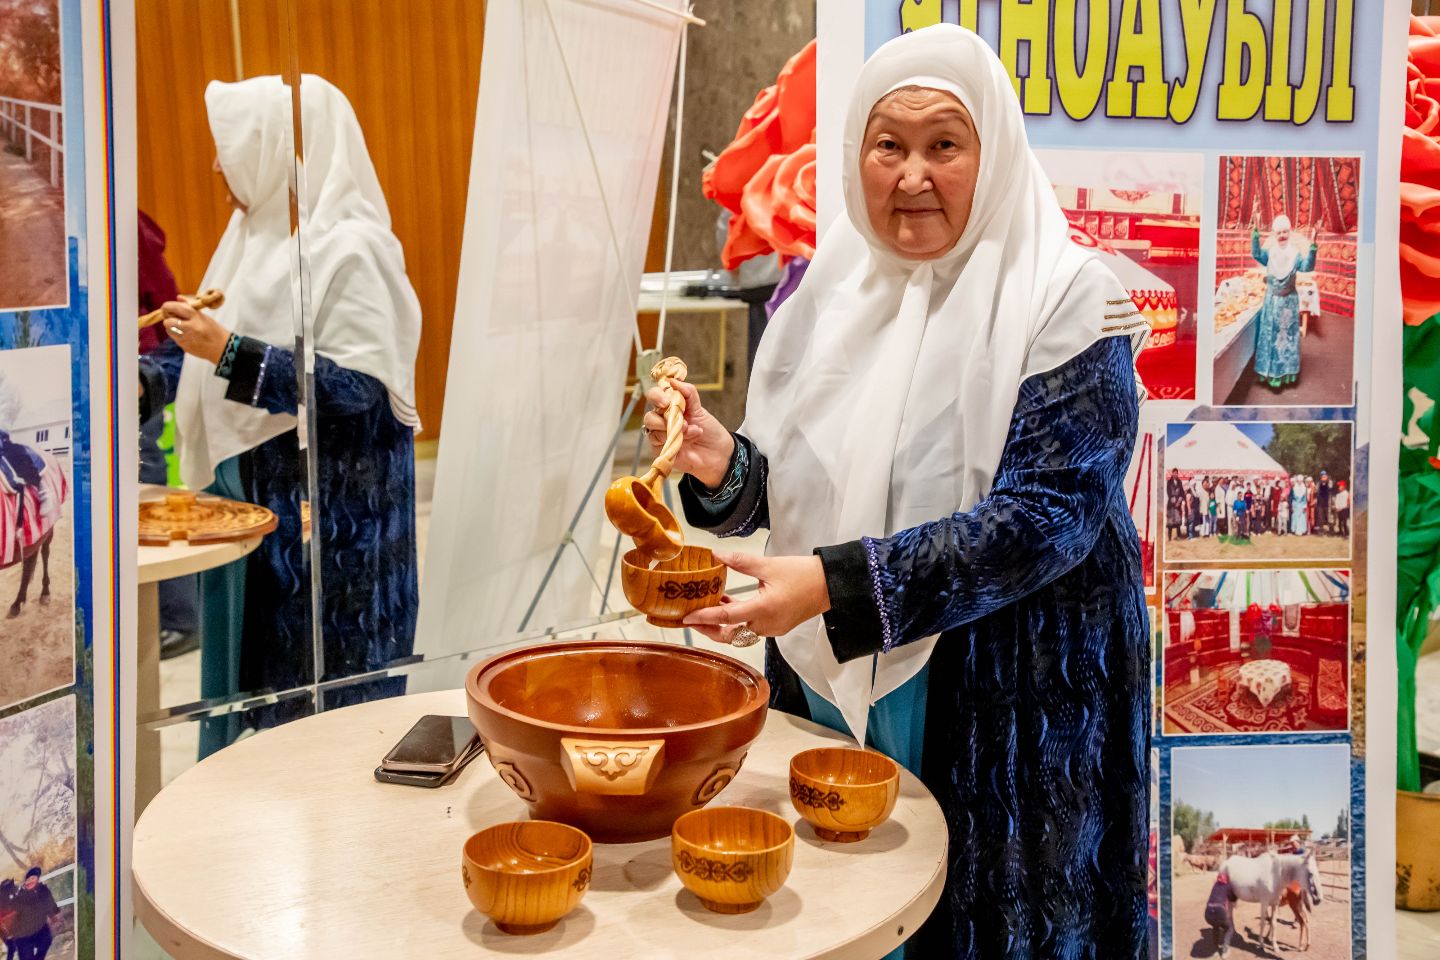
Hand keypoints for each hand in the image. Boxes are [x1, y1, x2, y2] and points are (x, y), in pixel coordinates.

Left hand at [162, 299, 231, 364]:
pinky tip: (187, 335)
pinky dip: (177, 335)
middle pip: (168, 321)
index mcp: (196, 317)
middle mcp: (190, 327)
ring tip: (181, 327)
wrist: (222, 348)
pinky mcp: (185, 347)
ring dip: (171, 327)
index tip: (168, 307)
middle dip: (168, 319)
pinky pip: (175, 339)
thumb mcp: (203, 316)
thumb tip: (178, 298)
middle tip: (174, 318)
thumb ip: (189, 307)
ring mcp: (186, 339)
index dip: (167, 307)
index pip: (174, 308)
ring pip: (168, 330)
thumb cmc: (214, 330)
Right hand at [643, 378, 734, 487]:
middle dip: (665, 418)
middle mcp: (662, 421)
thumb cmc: (709, 430)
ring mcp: (660, 435)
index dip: (656, 396)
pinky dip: (671, 440)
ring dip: (672, 429)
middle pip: (649, 415)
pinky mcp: (660, 449)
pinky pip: (657, 442)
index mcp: (670, 408)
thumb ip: (688, 393)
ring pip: (652, 428)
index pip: (655, 396)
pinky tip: (685, 443)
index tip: (666, 401)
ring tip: (690, 431)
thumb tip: (673, 381)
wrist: (717, 453)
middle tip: (683, 421)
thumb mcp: (700, 409)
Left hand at [683, 552, 830, 641]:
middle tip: (690, 618)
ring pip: (739, 632)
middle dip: (708, 629)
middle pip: (729, 634)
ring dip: (722, 622)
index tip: (687, 618)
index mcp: (763, 610)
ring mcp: (771, 629)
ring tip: (706, 606)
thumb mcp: (769, 565)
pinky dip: (737, 619)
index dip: (704, 617)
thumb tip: (716, 554)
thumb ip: (740, 562)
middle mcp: (766, 625)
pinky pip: (750, 627)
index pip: (726, 618)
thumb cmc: (804, 575)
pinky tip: (728, 604)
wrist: (829, 585)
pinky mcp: (776, 626)